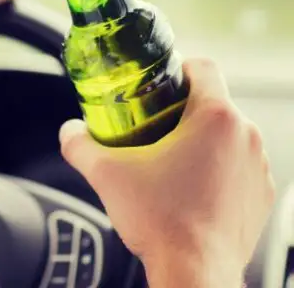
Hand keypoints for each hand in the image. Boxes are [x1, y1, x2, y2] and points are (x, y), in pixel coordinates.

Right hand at [58, 59, 274, 287]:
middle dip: (182, 109)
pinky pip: (239, 166)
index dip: (176, 66)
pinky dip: (218, 169)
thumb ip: (79, 144)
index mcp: (216, 118)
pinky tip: (189, 186)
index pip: (203, 66)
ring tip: (170, 160)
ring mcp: (259, 167)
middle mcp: (246, 137)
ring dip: (202, 139)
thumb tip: (69, 131)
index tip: (158, 82)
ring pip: (228, 134)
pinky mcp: (262, 194)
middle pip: (214, 101)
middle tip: (151, 125)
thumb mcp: (106, 174)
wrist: (194, 273)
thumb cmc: (161, 222)